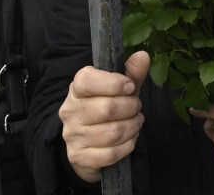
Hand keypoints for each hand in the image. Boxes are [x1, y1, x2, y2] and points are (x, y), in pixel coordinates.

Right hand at [59, 51, 149, 182]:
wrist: (88, 141)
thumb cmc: (107, 106)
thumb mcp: (120, 87)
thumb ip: (132, 72)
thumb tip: (143, 56)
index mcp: (77, 88)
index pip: (87, 80)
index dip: (114, 83)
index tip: (130, 87)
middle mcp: (70, 111)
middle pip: (107, 108)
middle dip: (131, 107)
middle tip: (136, 106)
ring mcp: (72, 135)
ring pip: (113, 132)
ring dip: (132, 127)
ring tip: (135, 121)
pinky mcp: (79, 156)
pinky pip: (110, 153)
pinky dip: (127, 145)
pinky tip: (129, 138)